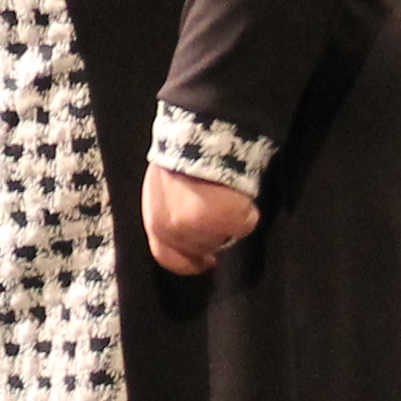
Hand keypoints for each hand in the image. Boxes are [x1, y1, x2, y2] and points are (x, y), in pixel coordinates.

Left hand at [143, 164, 259, 275]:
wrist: (201, 138)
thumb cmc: (180, 158)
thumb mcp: (160, 189)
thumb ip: (168, 214)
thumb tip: (185, 232)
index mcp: (155, 222)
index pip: (168, 257)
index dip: (188, 263)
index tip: (206, 262)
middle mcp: (174, 229)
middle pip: (200, 248)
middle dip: (210, 233)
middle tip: (216, 208)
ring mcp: (202, 227)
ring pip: (222, 239)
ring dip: (226, 223)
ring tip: (223, 197)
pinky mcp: (230, 220)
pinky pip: (244, 226)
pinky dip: (246, 212)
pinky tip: (238, 195)